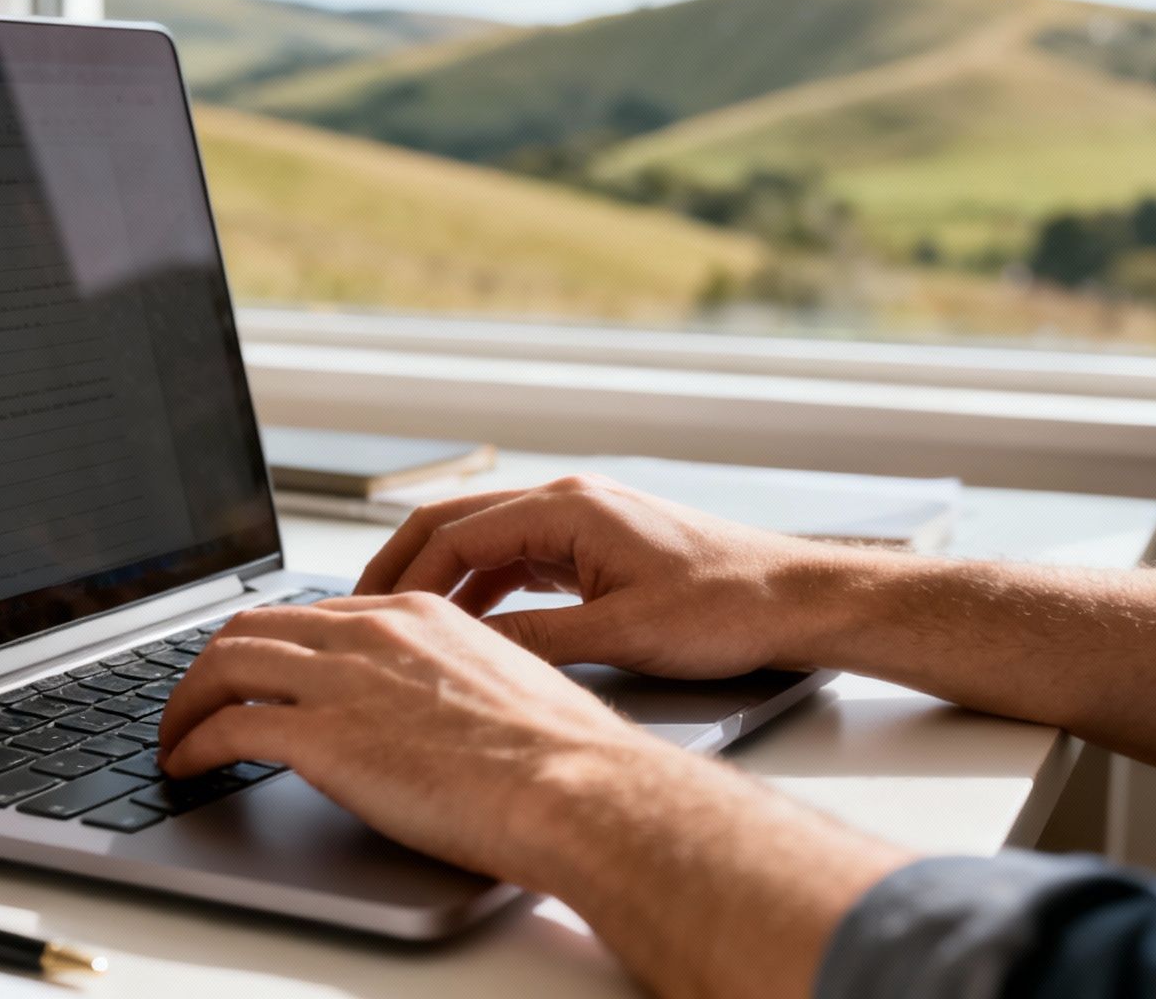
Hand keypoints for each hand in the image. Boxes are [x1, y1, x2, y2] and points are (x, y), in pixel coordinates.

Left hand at [156, 591, 666, 891]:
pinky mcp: (322, 735)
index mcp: (416, 614)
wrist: (575, 786)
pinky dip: (192, 744)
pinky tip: (186, 766)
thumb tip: (426, 715)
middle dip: (211, 663)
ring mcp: (342, 679)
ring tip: (174, 735)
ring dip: (185, 701)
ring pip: (224, 663)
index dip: (271, 643)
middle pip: (254, 625)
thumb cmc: (560, 756)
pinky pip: (226, 727)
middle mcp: (371, 633)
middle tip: (195, 700)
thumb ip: (446, 682)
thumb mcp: (500, 686)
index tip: (254, 672)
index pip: (315, 613)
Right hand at [356, 474, 863, 679]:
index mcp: (568, 507)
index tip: (370, 615)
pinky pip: (518, 558)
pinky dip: (482, 586)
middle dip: (403, 566)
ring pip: (485, 540)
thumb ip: (538, 642)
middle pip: (457, 523)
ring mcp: (583, 520)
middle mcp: (569, 501)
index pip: (456, 532)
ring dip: (441, 577)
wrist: (798, 598)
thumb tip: (469, 654)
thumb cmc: (729, 605)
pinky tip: (469, 624)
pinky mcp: (597, 546)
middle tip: (357, 610)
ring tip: (401, 623)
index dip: (405, 577)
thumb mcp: (623, 634)